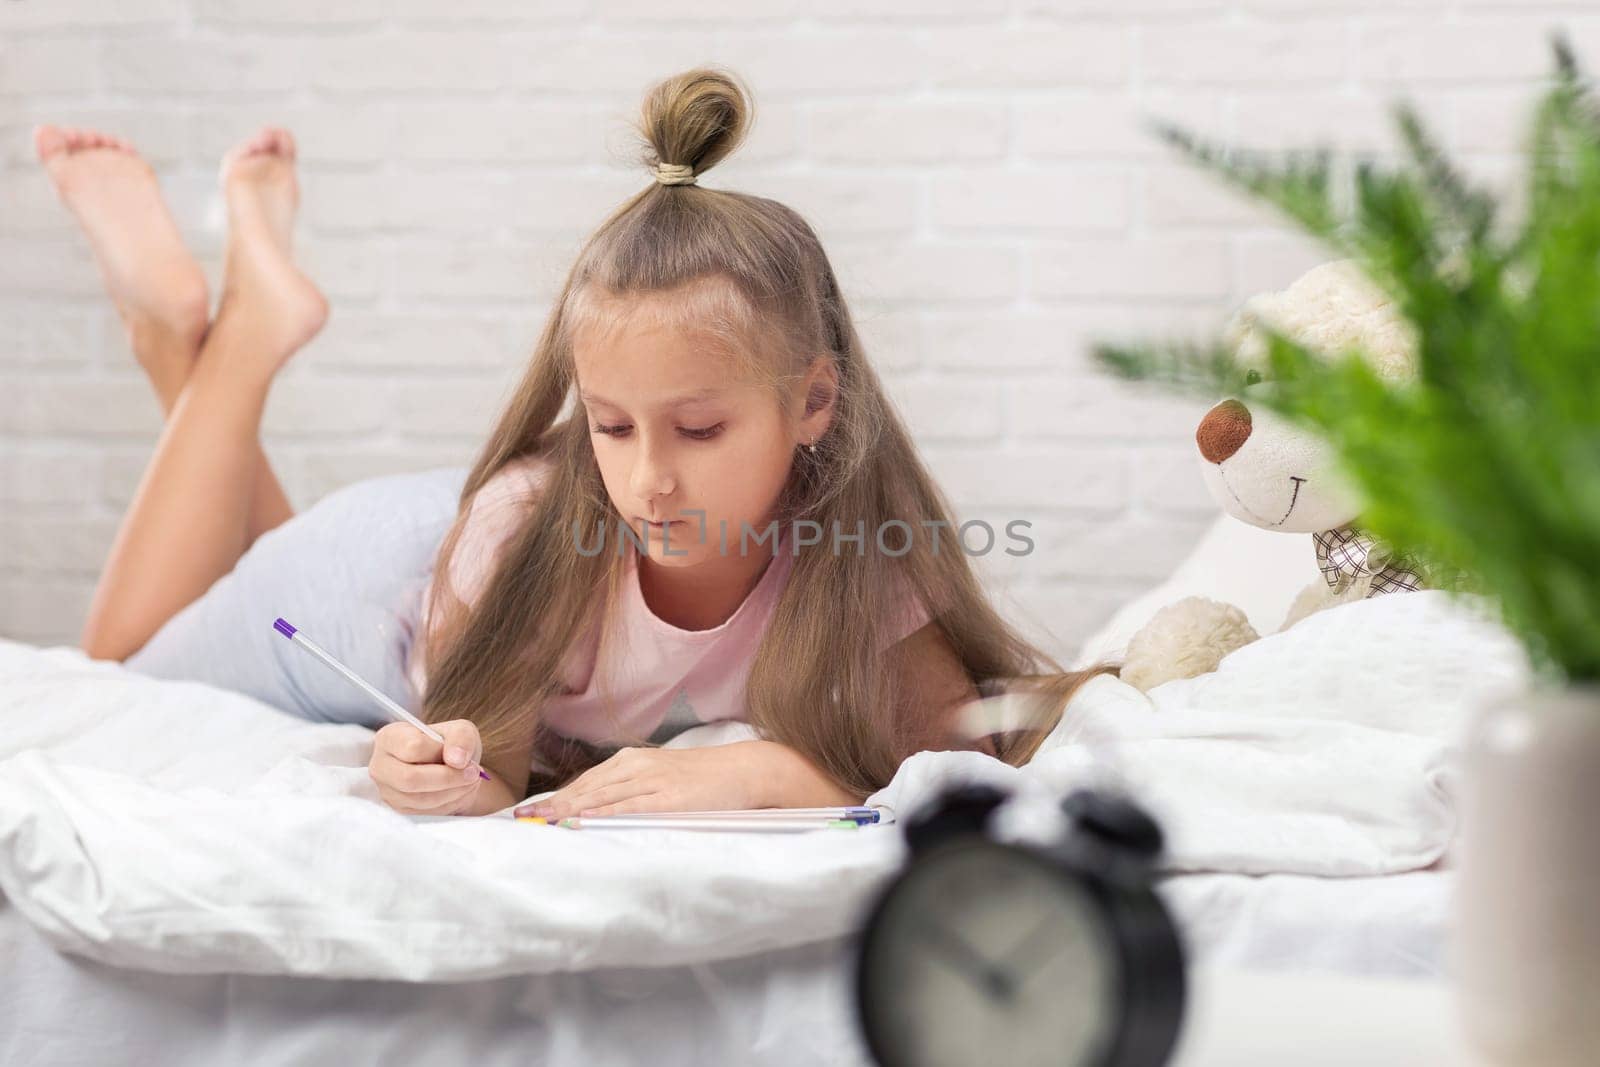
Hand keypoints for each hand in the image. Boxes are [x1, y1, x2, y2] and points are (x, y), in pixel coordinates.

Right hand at [369, 718, 485, 814]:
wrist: (451, 767)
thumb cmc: (450, 744)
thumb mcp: (460, 730)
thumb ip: (461, 737)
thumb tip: (456, 760)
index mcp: (389, 738)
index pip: (412, 747)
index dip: (441, 753)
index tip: (463, 757)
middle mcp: (381, 766)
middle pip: (411, 779)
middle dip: (449, 779)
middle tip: (473, 773)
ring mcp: (387, 791)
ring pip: (420, 799)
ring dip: (454, 792)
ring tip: (470, 781)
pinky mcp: (399, 810)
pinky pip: (426, 812)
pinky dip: (450, 803)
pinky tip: (460, 791)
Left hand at [513, 742, 767, 819]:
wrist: (744, 770)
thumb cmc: (702, 780)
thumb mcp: (660, 779)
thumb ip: (630, 792)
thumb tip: (596, 814)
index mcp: (630, 762)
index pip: (583, 782)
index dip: (554, 798)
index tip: (526, 813)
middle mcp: (635, 767)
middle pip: (584, 789)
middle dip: (552, 806)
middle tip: (520, 820)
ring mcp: (652, 781)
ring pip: (601, 796)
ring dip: (568, 810)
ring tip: (540, 823)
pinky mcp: (669, 799)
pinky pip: (629, 807)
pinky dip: (603, 814)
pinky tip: (583, 821)